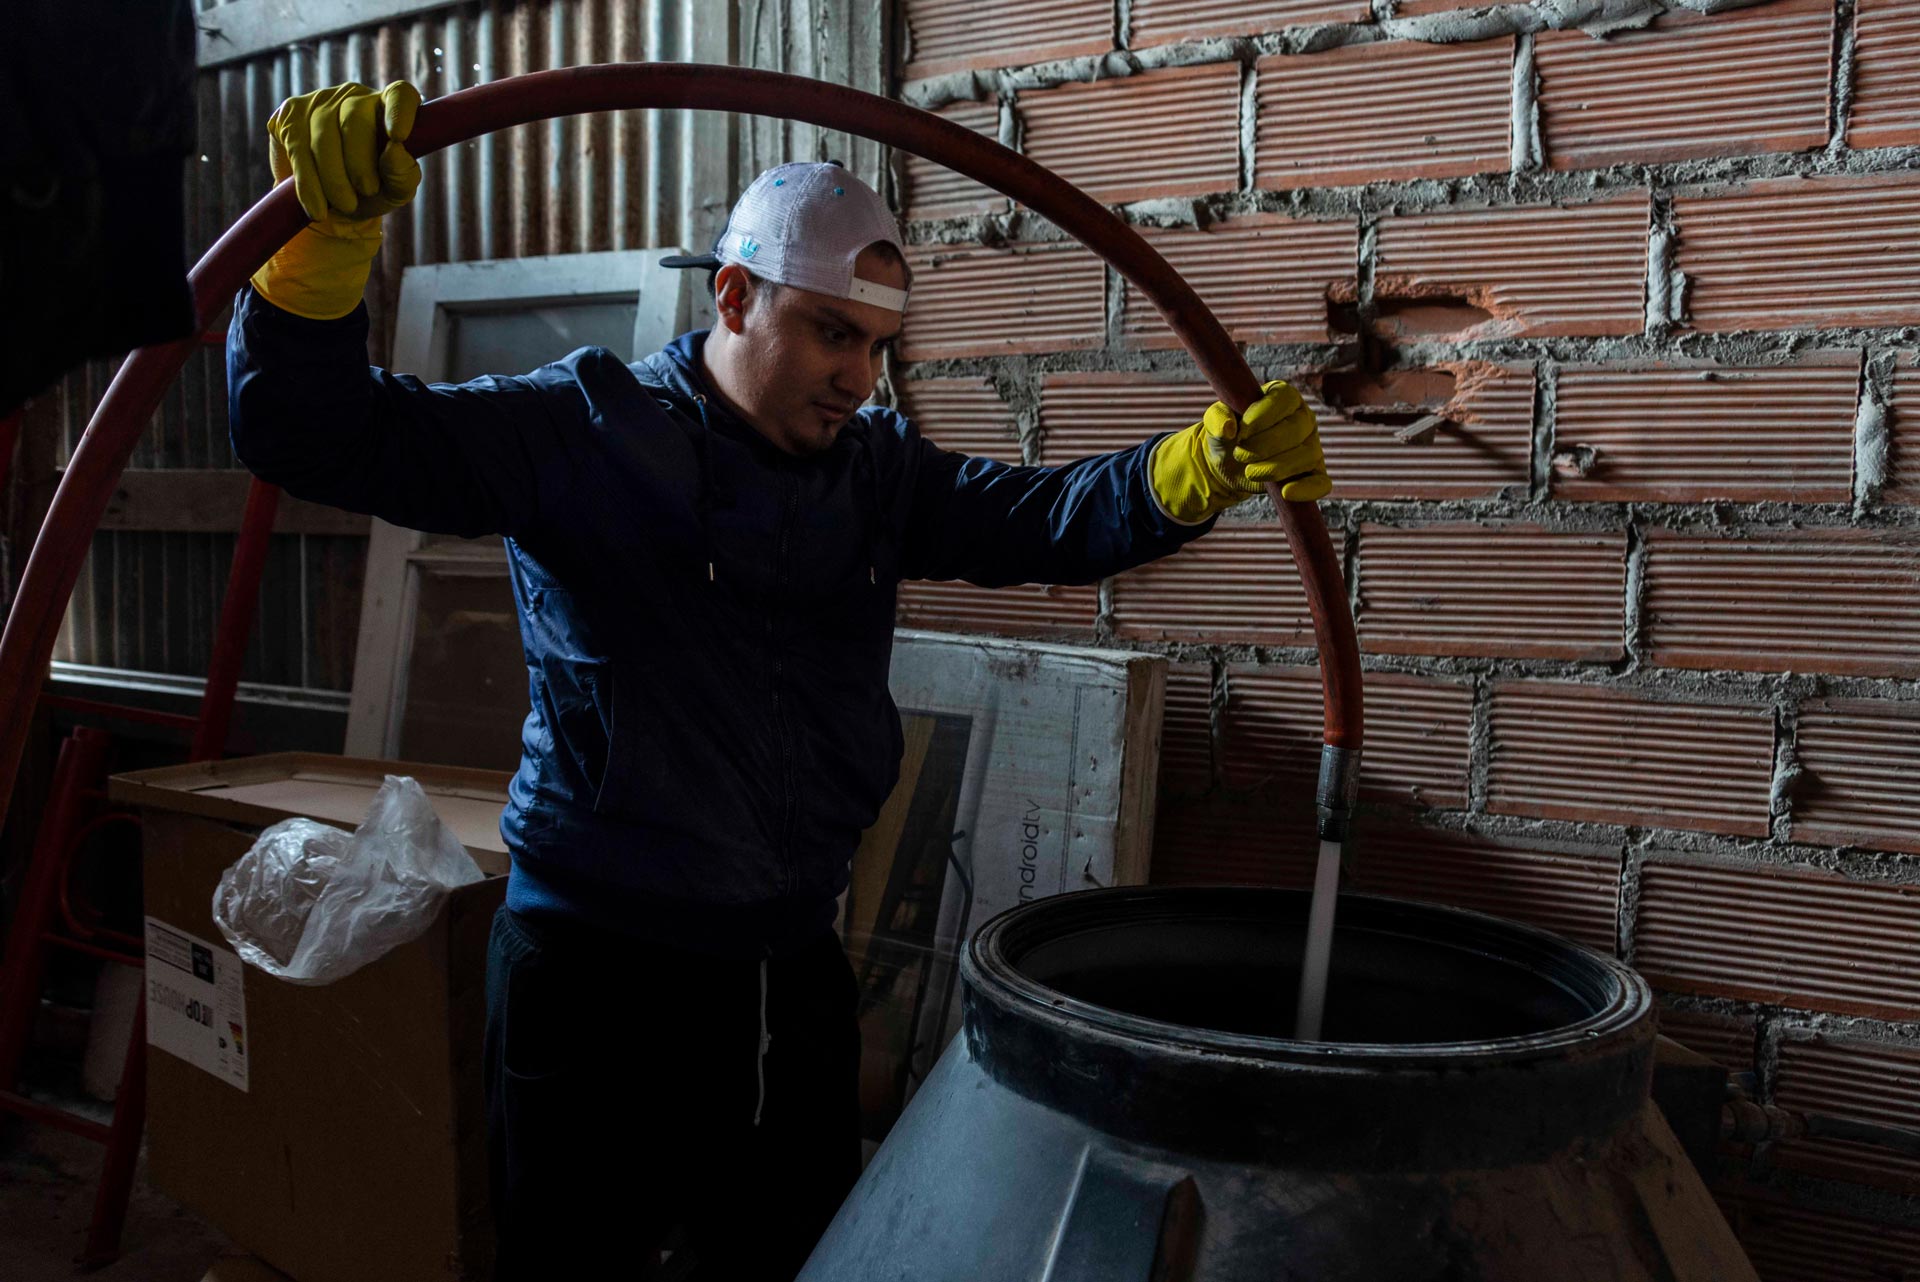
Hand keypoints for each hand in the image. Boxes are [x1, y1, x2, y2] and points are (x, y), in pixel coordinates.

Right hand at [250, 81, 422, 319]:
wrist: (325, 214)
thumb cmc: (369, 198)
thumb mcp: (393, 194)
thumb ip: (402, 175)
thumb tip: (399, 152)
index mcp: (385, 109)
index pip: (399, 93)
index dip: (399, 109)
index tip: (398, 136)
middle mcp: (351, 98)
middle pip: (355, 118)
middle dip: (357, 164)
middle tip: (359, 199)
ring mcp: (316, 104)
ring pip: (323, 133)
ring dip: (331, 176)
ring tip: (339, 207)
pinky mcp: (286, 118)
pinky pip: (295, 145)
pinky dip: (307, 181)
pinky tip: (315, 206)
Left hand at [1149, 380, 1329, 523]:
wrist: (1229, 463)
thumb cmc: (1227, 435)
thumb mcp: (1215, 423)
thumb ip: (1217, 418)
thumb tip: (1228, 427)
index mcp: (1283, 396)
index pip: (1284, 399)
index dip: (1263, 415)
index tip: (1242, 432)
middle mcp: (1303, 418)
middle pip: (1296, 429)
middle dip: (1265, 445)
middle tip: (1240, 454)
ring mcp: (1312, 445)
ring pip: (1307, 455)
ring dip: (1276, 466)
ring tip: (1250, 471)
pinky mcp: (1313, 473)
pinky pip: (1320, 482)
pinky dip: (1307, 489)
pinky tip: (1286, 493)